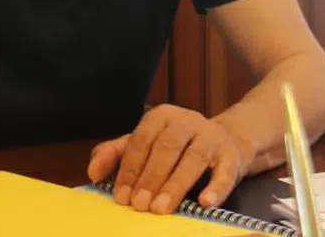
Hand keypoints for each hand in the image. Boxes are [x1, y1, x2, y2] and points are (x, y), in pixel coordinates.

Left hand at [86, 104, 248, 214]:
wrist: (226, 140)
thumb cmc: (177, 146)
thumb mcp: (145, 143)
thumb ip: (116, 154)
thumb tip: (92, 171)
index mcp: (162, 115)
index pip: (141, 140)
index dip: (130, 169)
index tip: (121, 195)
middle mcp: (187, 121)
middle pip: (166, 148)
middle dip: (150, 178)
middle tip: (139, 205)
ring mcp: (211, 137)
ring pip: (193, 159)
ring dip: (175, 185)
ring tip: (161, 208)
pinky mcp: (232, 155)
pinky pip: (225, 171)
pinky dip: (215, 188)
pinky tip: (205, 202)